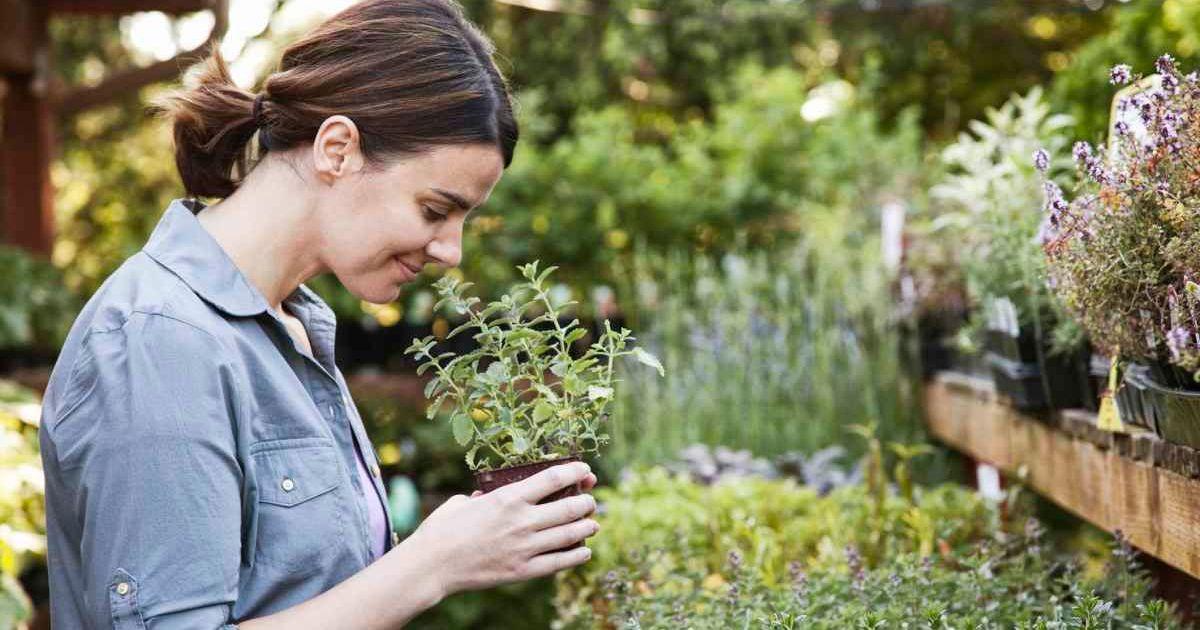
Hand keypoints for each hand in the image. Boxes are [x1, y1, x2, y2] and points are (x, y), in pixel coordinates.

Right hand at [399, 461, 598, 597]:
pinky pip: (559, 562)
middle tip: (590, 501)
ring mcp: (525, 547)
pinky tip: (583, 551)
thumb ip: (485, 496)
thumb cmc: (443, 529)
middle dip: (587, 502)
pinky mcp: (523, 570)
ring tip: (592, 525)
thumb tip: (491, 495)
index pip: (554, 478)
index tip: (585, 470)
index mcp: (508, 497)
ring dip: (587, 528)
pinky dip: (576, 555)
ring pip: (570, 535)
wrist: (432, 565)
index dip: (576, 471)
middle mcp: (522, 521)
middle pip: (570, 507)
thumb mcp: (464, 502)